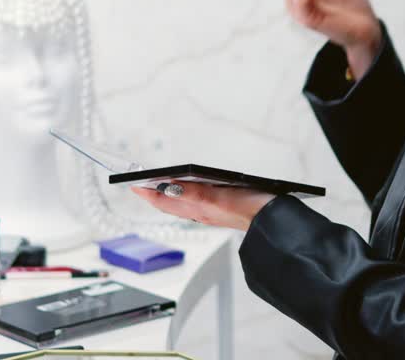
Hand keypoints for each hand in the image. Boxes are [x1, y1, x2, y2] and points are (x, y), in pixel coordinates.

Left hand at [129, 183, 275, 232]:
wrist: (272, 222)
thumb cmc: (251, 210)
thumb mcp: (219, 198)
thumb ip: (194, 193)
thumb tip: (168, 186)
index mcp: (198, 209)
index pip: (164, 200)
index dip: (147, 191)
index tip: (132, 183)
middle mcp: (201, 212)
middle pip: (169, 203)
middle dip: (154, 193)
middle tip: (140, 184)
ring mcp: (210, 211)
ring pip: (181, 204)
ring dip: (167, 196)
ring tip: (157, 187)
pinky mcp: (221, 209)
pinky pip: (194, 204)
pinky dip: (184, 196)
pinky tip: (189, 192)